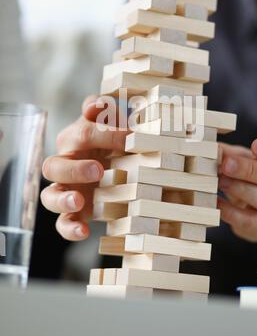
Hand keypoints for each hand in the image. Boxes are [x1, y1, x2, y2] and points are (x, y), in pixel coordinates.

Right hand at [40, 95, 127, 240]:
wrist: (120, 164)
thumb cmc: (114, 140)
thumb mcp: (114, 123)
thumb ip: (104, 111)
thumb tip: (98, 104)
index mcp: (74, 139)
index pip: (81, 134)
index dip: (104, 135)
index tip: (128, 138)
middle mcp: (65, 164)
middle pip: (53, 166)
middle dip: (75, 168)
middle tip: (98, 170)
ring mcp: (66, 189)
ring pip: (49, 197)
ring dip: (62, 199)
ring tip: (78, 201)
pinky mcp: (73, 212)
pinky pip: (62, 223)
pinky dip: (69, 229)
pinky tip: (83, 232)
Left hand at [218, 138, 256, 250]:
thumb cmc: (254, 177)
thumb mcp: (245, 159)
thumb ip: (230, 153)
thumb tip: (212, 149)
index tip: (255, 146)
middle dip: (251, 170)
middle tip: (228, 164)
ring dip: (242, 190)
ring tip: (221, 181)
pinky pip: (250, 221)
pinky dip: (232, 212)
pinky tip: (218, 202)